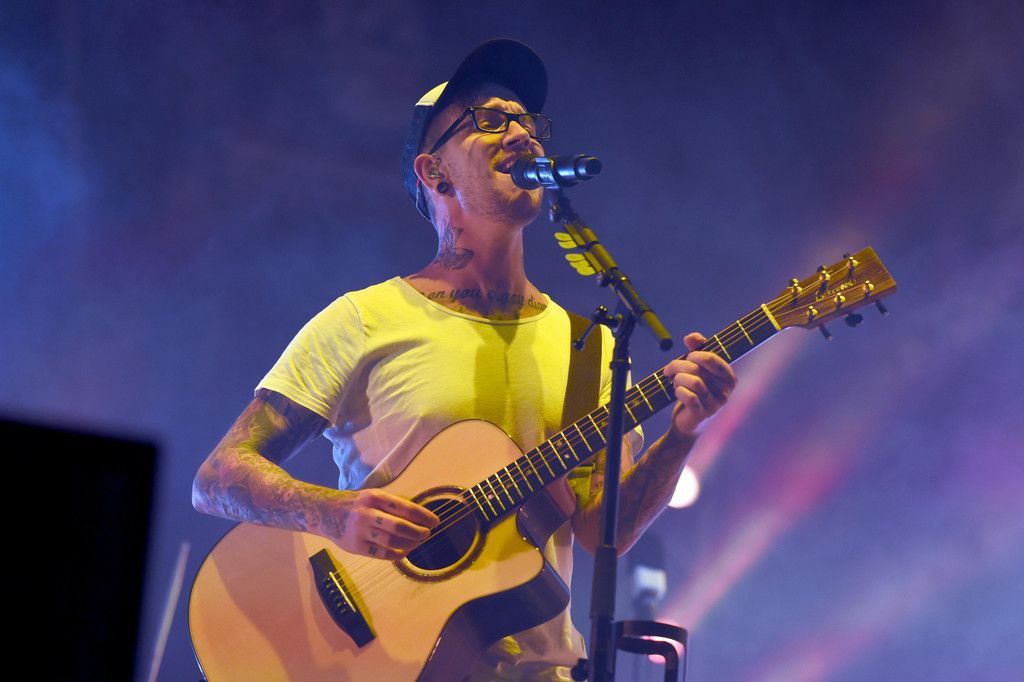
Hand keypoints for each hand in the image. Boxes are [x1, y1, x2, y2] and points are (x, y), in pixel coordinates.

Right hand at [317, 488, 439, 560]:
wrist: (325, 512)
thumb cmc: (356, 504)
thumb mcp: (372, 496)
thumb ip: (392, 506)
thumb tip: (420, 517)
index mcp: (375, 497)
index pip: (405, 507)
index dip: (423, 516)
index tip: (435, 521)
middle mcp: (367, 513)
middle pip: (400, 527)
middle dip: (418, 532)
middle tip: (426, 534)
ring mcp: (360, 531)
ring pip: (392, 542)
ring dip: (410, 544)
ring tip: (417, 543)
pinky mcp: (355, 547)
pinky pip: (381, 554)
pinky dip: (397, 554)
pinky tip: (404, 552)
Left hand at [662, 332, 737, 439]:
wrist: (688, 420)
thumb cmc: (695, 391)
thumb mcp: (697, 368)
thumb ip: (696, 349)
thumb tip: (691, 337)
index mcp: (729, 377)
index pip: (711, 358)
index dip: (694, 355)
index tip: (685, 358)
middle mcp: (726, 391)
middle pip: (698, 368)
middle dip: (678, 366)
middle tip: (670, 370)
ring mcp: (715, 403)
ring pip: (693, 381)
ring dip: (678, 380)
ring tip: (675, 383)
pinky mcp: (703, 414)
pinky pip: (689, 397)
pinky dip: (679, 392)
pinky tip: (677, 392)